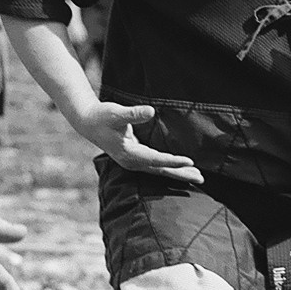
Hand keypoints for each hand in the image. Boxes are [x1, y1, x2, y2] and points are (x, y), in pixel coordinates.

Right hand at [75, 100, 203, 183]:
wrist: (88, 122)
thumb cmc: (102, 116)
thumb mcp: (117, 113)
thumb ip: (134, 114)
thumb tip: (151, 111)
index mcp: (129, 154)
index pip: (156, 160)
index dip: (173, 161)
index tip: (190, 161)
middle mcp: (132, 162)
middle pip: (161, 171)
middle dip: (181, 174)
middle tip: (202, 179)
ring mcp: (134, 162)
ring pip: (160, 170)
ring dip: (178, 173)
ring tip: (198, 177)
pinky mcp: (135, 158)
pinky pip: (156, 166)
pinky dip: (169, 168)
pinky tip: (181, 169)